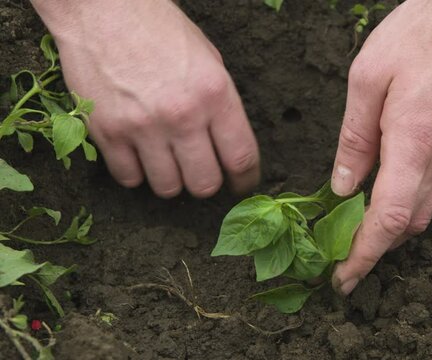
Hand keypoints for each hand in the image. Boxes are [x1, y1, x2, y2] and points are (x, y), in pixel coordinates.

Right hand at [31, 0, 259, 197]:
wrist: (104, 10)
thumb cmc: (160, 30)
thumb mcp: (209, 60)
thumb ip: (220, 105)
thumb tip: (227, 145)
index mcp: (215, 95)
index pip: (241, 157)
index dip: (245, 180)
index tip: (242, 185)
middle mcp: (182, 116)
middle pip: (205, 183)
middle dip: (206, 183)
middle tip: (199, 171)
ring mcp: (143, 127)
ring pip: (167, 188)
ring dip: (171, 181)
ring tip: (166, 161)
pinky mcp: (108, 132)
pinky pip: (128, 178)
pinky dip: (135, 174)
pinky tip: (138, 156)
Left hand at [330, 0, 431, 294]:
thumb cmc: (419, 33)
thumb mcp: (368, 77)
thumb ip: (355, 137)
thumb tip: (344, 185)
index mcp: (414, 141)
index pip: (390, 218)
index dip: (364, 254)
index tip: (342, 277)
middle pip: (409, 223)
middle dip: (374, 248)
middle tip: (341, 255)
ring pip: (424, 208)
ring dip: (393, 227)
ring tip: (358, 227)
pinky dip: (408, 201)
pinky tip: (387, 189)